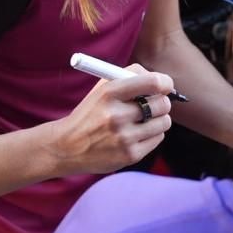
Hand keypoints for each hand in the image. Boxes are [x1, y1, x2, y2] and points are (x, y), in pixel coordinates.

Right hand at [48, 64, 172, 175]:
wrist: (67, 147)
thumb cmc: (92, 113)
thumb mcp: (102, 88)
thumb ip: (132, 77)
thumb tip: (165, 83)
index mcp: (109, 93)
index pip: (153, 82)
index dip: (165, 83)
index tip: (165, 86)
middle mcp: (116, 115)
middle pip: (162, 104)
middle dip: (161, 102)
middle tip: (152, 104)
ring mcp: (123, 137)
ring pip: (164, 122)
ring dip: (158, 120)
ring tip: (143, 120)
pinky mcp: (129, 155)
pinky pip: (158, 138)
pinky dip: (152, 134)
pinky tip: (137, 134)